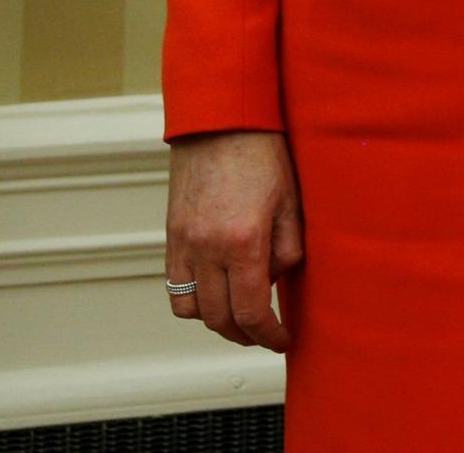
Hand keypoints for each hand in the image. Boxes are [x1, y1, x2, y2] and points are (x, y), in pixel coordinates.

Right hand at [166, 130, 302, 350]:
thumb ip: (288, 249)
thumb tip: (277, 282)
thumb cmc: (265, 155)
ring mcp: (183, 244)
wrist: (221, 122)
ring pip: (191, 309)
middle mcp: (207, 248)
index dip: (268, 334)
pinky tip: (217, 291)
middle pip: (219, 318)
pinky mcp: (171, 236)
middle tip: (265, 334)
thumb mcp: (292, 200)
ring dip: (216, 321)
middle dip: (244, 334)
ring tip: (241, 315)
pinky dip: (195, 300)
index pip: (250, 310)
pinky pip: (175, 287)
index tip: (283, 341)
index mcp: (243, 240)